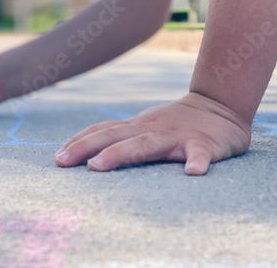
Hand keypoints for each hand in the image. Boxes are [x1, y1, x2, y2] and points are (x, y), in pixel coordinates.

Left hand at [54, 93, 251, 174]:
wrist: (219, 105)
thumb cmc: (176, 122)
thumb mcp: (145, 125)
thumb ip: (123, 135)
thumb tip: (90, 150)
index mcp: (137, 127)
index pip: (102, 131)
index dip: (78, 143)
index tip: (58, 158)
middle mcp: (151, 129)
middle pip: (113, 136)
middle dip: (85, 148)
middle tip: (62, 162)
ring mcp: (176, 136)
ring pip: (145, 144)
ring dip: (120, 154)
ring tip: (99, 165)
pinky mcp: (203, 144)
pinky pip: (200, 153)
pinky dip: (196, 162)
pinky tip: (193, 173)